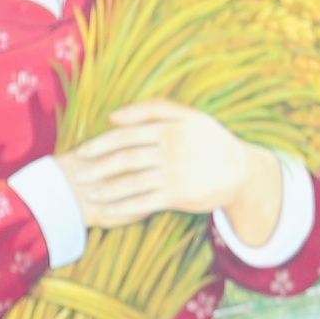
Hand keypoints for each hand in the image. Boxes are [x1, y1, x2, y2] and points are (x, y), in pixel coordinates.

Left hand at [62, 101, 278, 231]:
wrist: (239, 171)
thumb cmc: (207, 139)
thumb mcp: (188, 115)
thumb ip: (152, 108)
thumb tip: (113, 116)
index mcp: (170, 128)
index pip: (127, 135)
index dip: (101, 144)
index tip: (83, 152)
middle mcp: (171, 151)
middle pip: (126, 159)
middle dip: (98, 169)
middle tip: (80, 176)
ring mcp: (174, 175)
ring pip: (132, 182)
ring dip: (107, 190)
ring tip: (90, 196)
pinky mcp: (178, 196)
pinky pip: (144, 202)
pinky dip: (123, 207)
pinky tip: (109, 210)